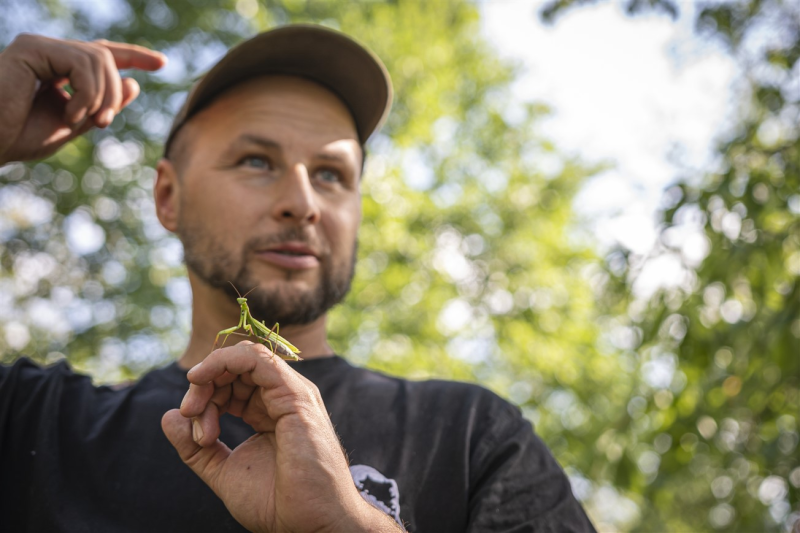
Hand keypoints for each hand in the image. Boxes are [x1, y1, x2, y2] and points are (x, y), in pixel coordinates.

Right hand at [0, 34, 165, 164]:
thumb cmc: (22, 137)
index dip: (134, 56)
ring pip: (98, 59)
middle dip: (115, 92)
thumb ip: (103, 104)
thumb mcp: (76, 123)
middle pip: (106, 59)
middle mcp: (49, 51)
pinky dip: (87, 93)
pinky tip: (70, 115)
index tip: (163, 63)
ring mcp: (39, 46)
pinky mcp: (31, 48)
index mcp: (58, 68)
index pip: (103, 54)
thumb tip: (136, 83)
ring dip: (101, 97)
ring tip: (86, 121)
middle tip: (105, 122)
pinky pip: (81, 63)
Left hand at [161, 342, 401, 532]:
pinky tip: (201, 378)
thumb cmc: (278, 503)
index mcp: (269, 411)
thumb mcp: (223, 471)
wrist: (308, 526)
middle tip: (190, 417)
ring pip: (244, 357)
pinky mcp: (296, 397)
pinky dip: (224, 361)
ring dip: (209, 376)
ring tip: (194, 409)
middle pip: (235, 367)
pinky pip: (257, 359)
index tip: (196, 436)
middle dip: (203, 386)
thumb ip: (195, 447)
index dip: (205, 397)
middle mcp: (282, 397)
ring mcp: (291, 394)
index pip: (232, 382)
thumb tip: (169, 416)